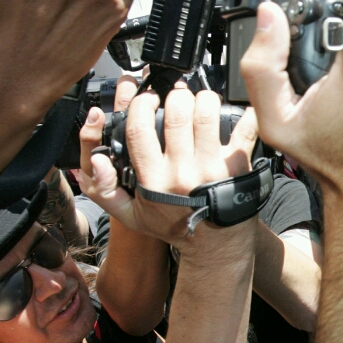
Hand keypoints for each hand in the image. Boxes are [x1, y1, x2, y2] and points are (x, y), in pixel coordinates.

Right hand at [77, 83, 258, 253]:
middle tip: (178, 94)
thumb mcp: (132, 217)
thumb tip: (97, 159)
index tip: (147, 98)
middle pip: (176, 114)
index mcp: (153, 180)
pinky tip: (241, 111)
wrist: (215, 248)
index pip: (139, 129)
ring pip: (207, 115)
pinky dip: (245, 116)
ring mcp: (211, 169)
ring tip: (202, 99)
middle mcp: (182, 173)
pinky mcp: (237, 168)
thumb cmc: (174, 227)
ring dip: (205, 98)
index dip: (141, 104)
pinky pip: (244, 132)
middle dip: (177, 95)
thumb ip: (105, 190)